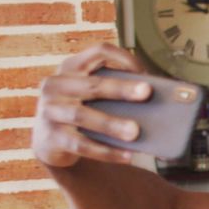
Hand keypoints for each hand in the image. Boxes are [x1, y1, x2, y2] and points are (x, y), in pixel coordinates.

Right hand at [32, 43, 151, 167]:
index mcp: (71, 68)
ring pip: (82, 115)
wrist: (50, 139)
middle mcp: (56, 85)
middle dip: (121, 89)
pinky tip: (127, 156)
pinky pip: (81, 145)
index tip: (144, 72)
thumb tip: (158, 99)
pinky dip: (106, 151)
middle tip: (147, 93)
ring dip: (111, 124)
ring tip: (135, 132)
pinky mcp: (51, 137)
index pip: (97, 52)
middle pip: (92, 85)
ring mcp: (50, 111)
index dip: (122, 58)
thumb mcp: (91, 95)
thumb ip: (115, 92)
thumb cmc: (82, 109)